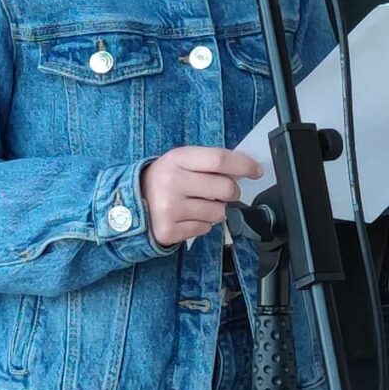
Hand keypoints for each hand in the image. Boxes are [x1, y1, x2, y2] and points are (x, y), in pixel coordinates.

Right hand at [141, 145, 259, 246]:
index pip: (219, 160)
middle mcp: (172, 182)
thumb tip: (242, 171)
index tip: (256, 171)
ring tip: (197, 204)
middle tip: (224, 193)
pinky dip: (202, 224)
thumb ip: (209, 163)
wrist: (131, 202)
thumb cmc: (164, 179)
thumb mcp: (180, 161)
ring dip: (216, 210)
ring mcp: (170, 208)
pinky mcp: (169, 230)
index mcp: (177, 159)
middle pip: (225, 188)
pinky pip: (204, 229)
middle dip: (232, 192)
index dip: (243, 165)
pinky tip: (187, 216)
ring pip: (219, 212)